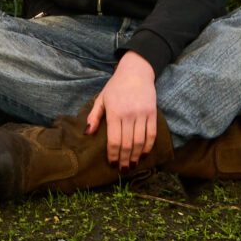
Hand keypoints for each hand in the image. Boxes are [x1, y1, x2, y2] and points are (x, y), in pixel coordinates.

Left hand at [85, 52, 157, 169]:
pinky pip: (151, 134)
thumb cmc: (116, 86)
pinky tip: (143, 155)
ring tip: (132, 165)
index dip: (113, 155)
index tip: (112, 164)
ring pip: (139, 142)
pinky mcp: (152, 112)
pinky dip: (148, 147)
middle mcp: (128, 114)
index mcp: (114, 112)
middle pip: (127, 144)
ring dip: (135, 157)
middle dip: (124, 160)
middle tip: (122, 170)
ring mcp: (142, 113)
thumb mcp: (102, 98)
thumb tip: (87, 133)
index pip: (114, 140)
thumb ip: (94, 116)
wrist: (136, 71)